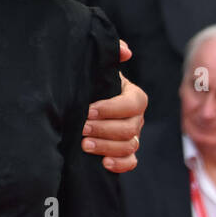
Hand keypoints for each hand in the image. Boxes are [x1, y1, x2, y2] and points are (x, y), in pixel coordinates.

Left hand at [83, 41, 146, 171]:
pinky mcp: (124, 152)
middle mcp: (135, 117)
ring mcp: (132, 136)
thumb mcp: (98, 67)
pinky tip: (104, 163)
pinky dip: (120, 164)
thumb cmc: (91, 82)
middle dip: (104, 129)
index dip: (112, 108)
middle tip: (82, 128)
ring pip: (129, 145)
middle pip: (130, 128)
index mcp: (133, 96)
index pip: (133, 103)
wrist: (80, 100)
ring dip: (107, 146)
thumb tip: (125, 51)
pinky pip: (131, 162)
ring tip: (84, 144)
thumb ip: (111, 54)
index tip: (88, 110)